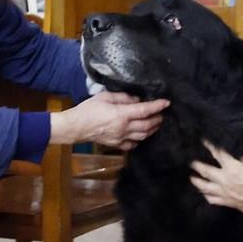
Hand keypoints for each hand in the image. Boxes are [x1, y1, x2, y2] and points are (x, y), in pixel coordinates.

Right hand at [52, 91, 168, 147]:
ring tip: (155, 124)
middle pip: (147, 125)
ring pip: (143, 136)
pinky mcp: (116, 144)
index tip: (166, 102)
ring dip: (152, 130)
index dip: (157, 106)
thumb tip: (136, 100)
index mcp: (122, 114)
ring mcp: (121, 138)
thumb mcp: (105, 97)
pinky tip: (141, 135)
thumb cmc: (88, 109)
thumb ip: (123, 98)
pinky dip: (140, 140)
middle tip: (161, 114)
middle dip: (157, 119)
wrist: (76, 127)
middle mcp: (124, 128)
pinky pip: (132, 144)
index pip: (145, 110)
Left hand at [190, 143, 242, 218]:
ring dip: (197, 181)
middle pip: (206, 171)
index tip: (203, 141)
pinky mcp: (227, 202)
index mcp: (233, 168)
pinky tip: (205, 194)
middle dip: (197, 165)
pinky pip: (212, 199)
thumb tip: (236, 157)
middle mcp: (225, 180)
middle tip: (190, 161)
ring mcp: (224, 192)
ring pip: (205, 187)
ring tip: (192, 178)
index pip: (218, 154)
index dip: (210, 146)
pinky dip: (206, 196)